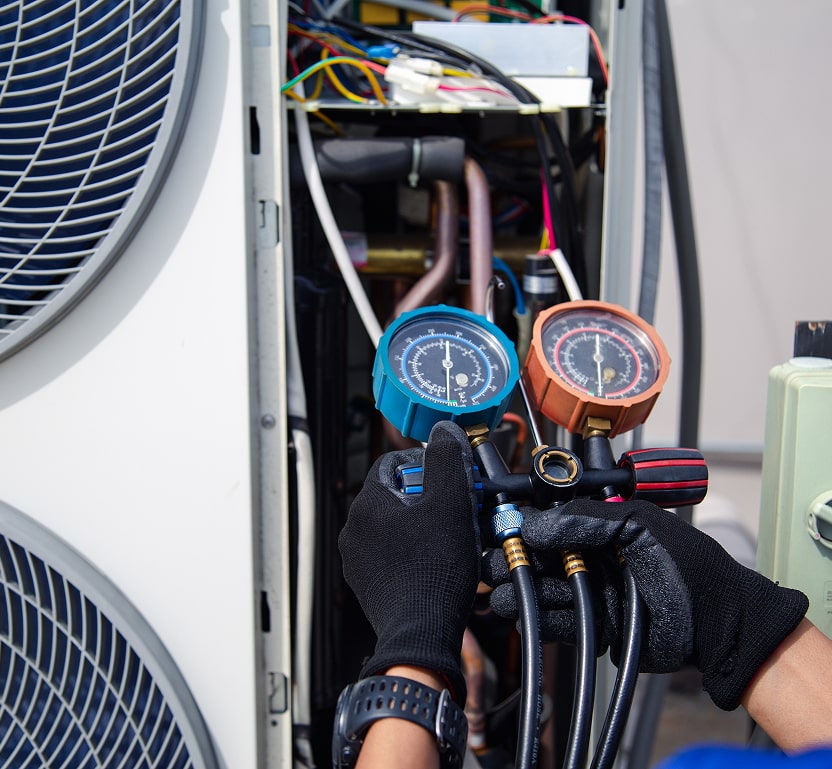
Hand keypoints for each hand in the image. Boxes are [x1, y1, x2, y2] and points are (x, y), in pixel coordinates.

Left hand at [339, 421, 480, 703]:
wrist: (422, 634)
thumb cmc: (434, 572)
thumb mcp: (451, 503)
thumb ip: (447, 459)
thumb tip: (443, 430)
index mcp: (368, 503)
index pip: (394, 462)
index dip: (428, 465)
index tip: (452, 478)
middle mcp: (354, 529)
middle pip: (397, 494)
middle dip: (430, 496)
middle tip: (458, 508)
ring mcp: (358, 558)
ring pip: (396, 524)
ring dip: (424, 523)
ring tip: (452, 536)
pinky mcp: (368, 583)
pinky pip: (392, 552)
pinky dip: (415, 549)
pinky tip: (438, 561)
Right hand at [482, 498, 807, 709]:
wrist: (719, 623)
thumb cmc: (689, 566)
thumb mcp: (639, 526)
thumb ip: (588, 521)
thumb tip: (535, 525)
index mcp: (605, 526)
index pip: (556, 521)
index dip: (527, 524)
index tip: (504, 528)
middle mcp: (596, 556)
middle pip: (545, 557)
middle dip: (517, 559)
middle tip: (493, 562)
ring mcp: (596, 591)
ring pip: (548, 590)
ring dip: (522, 590)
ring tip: (498, 591)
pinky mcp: (597, 625)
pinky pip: (562, 622)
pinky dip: (541, 618)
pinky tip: (521, 612)